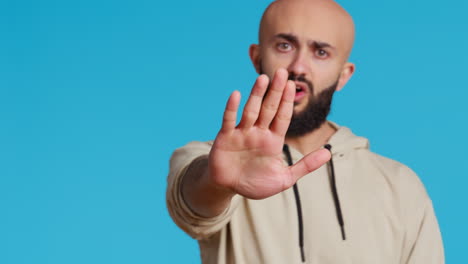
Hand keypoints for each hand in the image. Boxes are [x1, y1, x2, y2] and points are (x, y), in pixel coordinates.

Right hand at [208, 68, 330, 198]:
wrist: (229, 188)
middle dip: (275, 91)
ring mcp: (242, 133)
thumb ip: (306, 165)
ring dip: (256, 95)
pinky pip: (229, 120)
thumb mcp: (285, 178)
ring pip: (251, 110)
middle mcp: (258, 132)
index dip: (287, 101)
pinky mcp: (225, 137)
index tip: (292, 85)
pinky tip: (237, 94)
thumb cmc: (256, 183)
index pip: (282, 117)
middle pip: (268, 108)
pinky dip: (232, 108)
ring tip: (263, 78)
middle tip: (282, 72)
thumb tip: (328, 153)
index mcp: (273, 140)